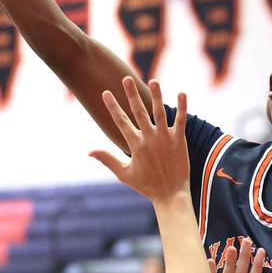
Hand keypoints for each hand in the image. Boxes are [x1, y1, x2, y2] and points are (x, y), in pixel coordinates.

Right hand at [89, 78, 188, 203]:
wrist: (171, 195)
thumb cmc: (146, 185)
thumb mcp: (124, 174)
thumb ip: (108, 159)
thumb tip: (89, 151)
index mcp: (135, 145)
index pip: (121, 121)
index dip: (112, 106)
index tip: (106, 93)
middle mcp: (150, 139)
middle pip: (139, 112)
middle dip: (131, 95)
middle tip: (126, 78)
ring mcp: (166, 138)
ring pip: (160, 112)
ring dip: (157, 95)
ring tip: (153, 80)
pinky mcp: (180, 140)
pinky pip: (181, 120)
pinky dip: (182, 107)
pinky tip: (182, 93)